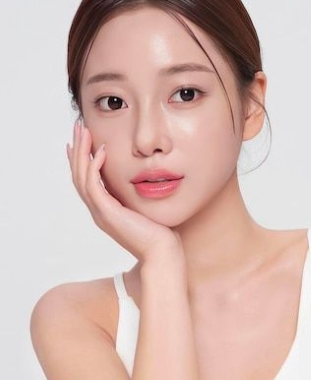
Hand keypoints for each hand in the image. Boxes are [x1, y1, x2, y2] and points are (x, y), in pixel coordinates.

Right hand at [67, 120, 180, 261]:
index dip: (81, 159)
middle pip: (79, 175)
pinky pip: (94, 186)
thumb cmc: (161, 233)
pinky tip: (101, 151)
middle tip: (78, 127)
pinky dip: (95, 167)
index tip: (81, 140)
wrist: (162, 253)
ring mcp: (101, 213)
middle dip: (77, 149)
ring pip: (81, 178)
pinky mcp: (108, 214)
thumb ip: (141, 194)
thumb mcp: (147, 208)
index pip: (86, 180)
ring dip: (81, 152)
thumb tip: (148, 178)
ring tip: (83, 131)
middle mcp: (99, 211)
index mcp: (106, 210)